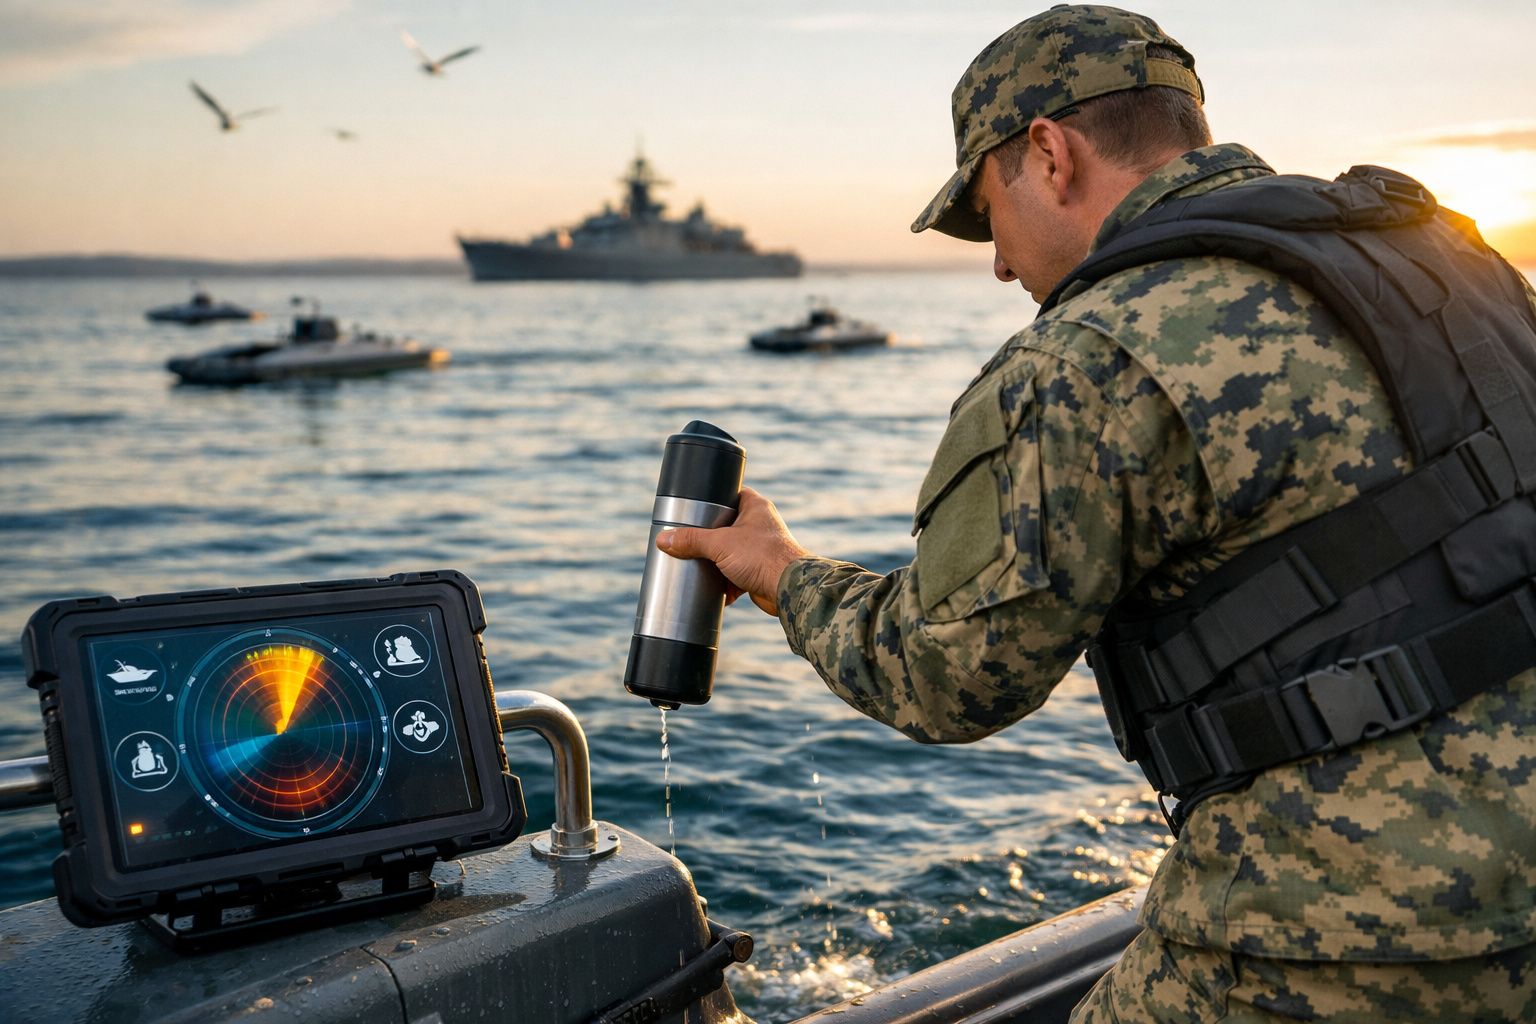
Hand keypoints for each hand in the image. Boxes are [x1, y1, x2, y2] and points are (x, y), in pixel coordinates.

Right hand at [656, 486, 809, 615]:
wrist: (789, 589)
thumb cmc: (763, 557)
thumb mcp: (720, 544)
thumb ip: (691, 540)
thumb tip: (664, 539)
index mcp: (755, 507)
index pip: (729, 494)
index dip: (711, 500)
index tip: (693, 508)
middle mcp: (760, 525)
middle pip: (726, 526)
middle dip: (708, 538)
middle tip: (689, 540)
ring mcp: (761, 548)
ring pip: (731, 552)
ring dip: (716, 562)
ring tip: (697, 565)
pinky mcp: (760, 570)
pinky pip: (737, 574)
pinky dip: (726, 582)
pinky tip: (715, 589)